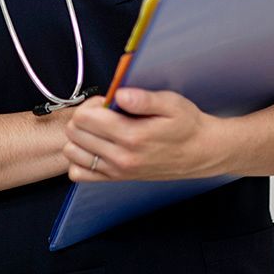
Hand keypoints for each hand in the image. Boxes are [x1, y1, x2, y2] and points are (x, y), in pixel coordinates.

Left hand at [63, 87, 230, 182]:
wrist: (201, 152)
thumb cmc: (187, 125)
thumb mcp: (171, 103)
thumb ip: (143, 98)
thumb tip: (119, 94)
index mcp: (132, 135)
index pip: (85, 118)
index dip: (91, 103)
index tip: (106, 101)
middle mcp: (121, 157)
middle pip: (75, 133)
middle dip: (84, 116)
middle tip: (103, 112)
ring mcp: (117, 171)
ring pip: (72, 153)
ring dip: (79, 136)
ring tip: (99, 128)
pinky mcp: (116, 179)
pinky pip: (79, 174)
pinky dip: (80, 158)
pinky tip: (95, 146)